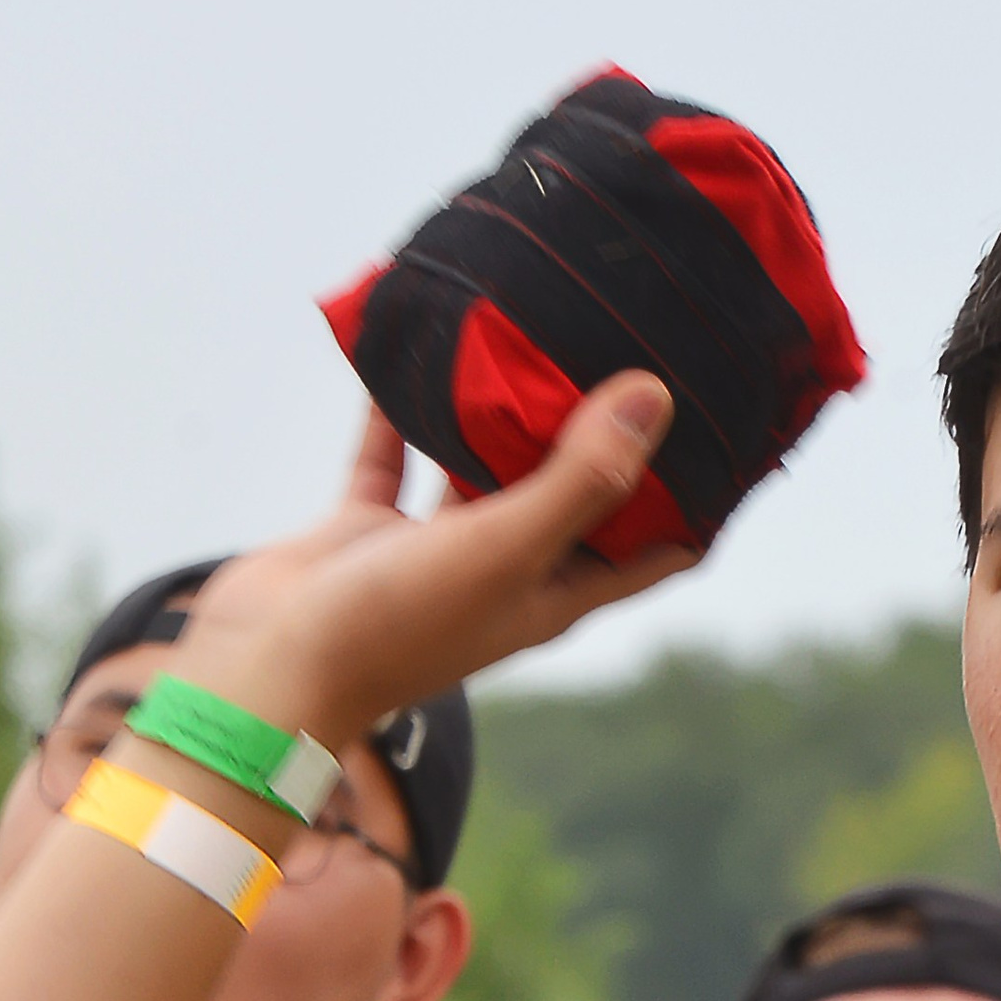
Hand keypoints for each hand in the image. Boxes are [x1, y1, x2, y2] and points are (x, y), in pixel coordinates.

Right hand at [168, 380, 691, 756]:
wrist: (266, 671)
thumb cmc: (394, 627)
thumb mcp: (505, 547)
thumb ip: (579, 477)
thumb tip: (656, 399)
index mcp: (555, 592)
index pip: (656, 550)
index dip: (700, 501)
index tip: (735, 431)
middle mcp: (506, 570)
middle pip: (576, 494)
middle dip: (606, 433)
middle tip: (636, 349)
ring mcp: (437, 551)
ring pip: (484, 465)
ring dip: (504, 410)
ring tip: (532, 330)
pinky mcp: (370, 530)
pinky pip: (395, 453)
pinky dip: (402, 405)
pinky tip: (414, 342)